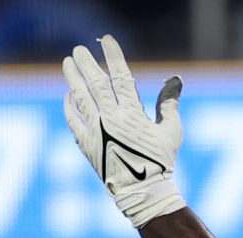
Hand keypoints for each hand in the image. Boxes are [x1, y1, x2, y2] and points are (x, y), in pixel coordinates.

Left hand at [61, 34, 185, 227]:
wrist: (143, 192)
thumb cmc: (161, 162)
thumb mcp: (171, 131)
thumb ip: (169, 103)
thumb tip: (175, 79)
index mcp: (134, 114)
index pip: (121, 77)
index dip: (113, 57)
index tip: (107, 41)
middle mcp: (112, 119)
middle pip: (96, 83)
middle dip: (87, 64)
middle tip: (79, 50)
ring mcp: (96, 131)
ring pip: (80, 97)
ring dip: (72, 78)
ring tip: (68, 63)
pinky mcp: (86, 143)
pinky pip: (73, 119)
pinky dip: (70, 105)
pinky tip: (68, 94)